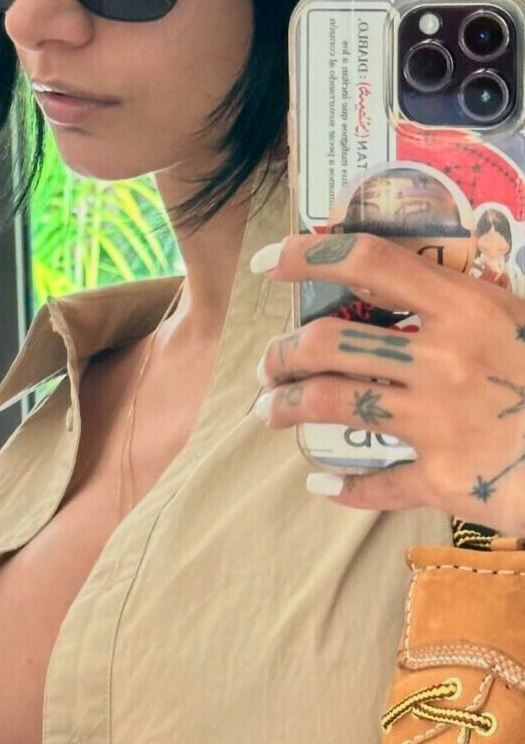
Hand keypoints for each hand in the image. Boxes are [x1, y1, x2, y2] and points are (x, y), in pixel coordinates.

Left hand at [251, 230, 524, 536]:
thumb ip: (474, 303)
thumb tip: (421, 282)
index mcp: (470, 307)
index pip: (370, 263)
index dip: (308, 254)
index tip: (270, 261)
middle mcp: (443, 360)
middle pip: (330, 343)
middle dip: (283, 353)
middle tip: (270, 365)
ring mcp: (439, 421)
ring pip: (334, 405)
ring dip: (289, 408)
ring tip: (271, 412)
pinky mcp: (445, 479)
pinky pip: (377, 484)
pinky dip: (343, 489)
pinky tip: (321, 487)